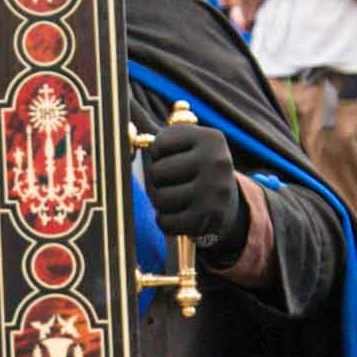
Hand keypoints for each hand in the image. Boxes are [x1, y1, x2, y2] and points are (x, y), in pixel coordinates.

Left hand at [138, 110, 250, 254]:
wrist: (228, 203)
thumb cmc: (196, 169)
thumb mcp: (190, 146)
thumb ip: (161, 138)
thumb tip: (128, 134)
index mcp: (211, 139)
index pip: (159, 144)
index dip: (157, 154)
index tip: (171, 158)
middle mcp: (216, 162)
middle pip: (157, 172)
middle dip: (156, 180)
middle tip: (170, 182)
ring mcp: (214, 192)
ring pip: (160, 198)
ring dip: (160, 201)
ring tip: (174, 198)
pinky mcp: (208, 219)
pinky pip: (166, 222)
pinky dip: (166, 221)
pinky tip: (178, 215)